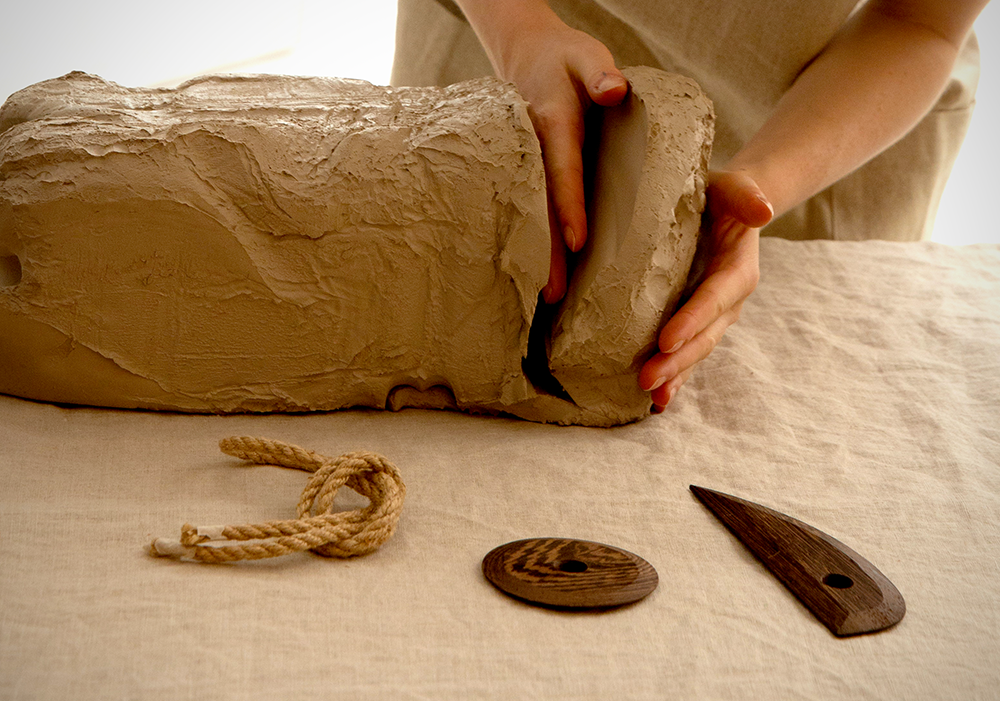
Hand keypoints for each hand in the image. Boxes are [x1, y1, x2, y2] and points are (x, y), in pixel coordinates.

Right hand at [484, 9, 627, 301]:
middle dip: (547, 251)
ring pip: (532, 216)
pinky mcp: (526, 177)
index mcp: (552, 123)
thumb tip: (614, 89)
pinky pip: (532, 212)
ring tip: (547, 297)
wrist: (527, 57)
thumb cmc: (567, 60)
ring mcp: (525, 167)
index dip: (568, 206)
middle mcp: (533, 151)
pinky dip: (536, 243)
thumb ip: (600, 73)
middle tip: (553, 293)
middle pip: (540, 207)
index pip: (563, 169)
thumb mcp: (586, 56)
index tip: (577, 242)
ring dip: (539, 256)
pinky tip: (543, 276)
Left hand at [638, 170, 772, 410]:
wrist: (723, 205)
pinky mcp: (695, 321)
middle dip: (678, 360)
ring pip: (696, 350)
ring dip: (675, 374)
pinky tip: (656, 401)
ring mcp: (713, 315)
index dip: (693, 320)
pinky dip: (675, 376)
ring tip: (652, 397)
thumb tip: (763, 210)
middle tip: (648, 379)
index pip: (713, 298)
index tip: (666, 339)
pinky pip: (687, 352)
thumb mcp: (733, 185)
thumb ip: (746, 194)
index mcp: (737, 269)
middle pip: (704, 335)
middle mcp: (728, 299)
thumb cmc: (721, 193)